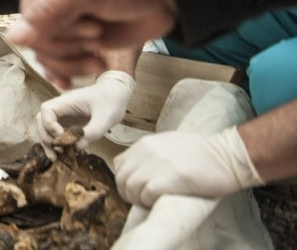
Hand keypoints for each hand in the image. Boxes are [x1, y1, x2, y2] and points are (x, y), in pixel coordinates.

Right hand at [6, 0, 176, 86]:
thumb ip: (48, 13)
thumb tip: (13, 39)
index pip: (27, 17)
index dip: (53, 30)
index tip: (88, 26)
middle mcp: (49, 1)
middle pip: (37, 40)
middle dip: (68, 45)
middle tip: (97, 34)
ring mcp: (64, 23)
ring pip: (47, 55)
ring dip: (73, 61)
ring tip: (99, 50)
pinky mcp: (79, 41)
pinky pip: (60, 64)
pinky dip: (69, 73)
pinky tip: (74, 80)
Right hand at [37, 70, 134, 156]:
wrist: (115, 93)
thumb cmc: (110, 101)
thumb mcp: (105, 118)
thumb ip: (92, 132)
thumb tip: (77, 147)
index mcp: (67, 101)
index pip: (46, 111)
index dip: (50, 126)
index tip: (63, 137)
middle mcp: (61, 107)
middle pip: (41, 120)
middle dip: (46, 137)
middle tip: (57, 152)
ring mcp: (63, 114)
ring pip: (45, 127)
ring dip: (48, 142)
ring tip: (55, 158)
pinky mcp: (67, 121)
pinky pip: (55, 131)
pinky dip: (55, 142)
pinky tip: (61, 153)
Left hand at [114, 127, 262, 207]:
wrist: (228, 156)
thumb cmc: (203, 153)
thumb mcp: (169, 143)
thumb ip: (151, 153)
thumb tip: (139, 169)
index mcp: (146, 143)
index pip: (119, 165)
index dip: (125, 179)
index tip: (137, 188)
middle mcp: (146, 151)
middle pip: (121, 178)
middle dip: (129, 193)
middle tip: (143, 200)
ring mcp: (155, 165)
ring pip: (129, 188)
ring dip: (138, 200)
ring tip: (152, 202)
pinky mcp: (166, 180)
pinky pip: (144, 196)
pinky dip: (149, 203)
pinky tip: (160, 201)